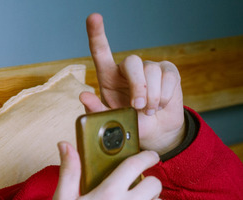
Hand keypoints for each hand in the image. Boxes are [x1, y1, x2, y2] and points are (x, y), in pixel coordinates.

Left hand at [84, 13, 185, 154]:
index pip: (101, 51)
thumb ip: (97, 111)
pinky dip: (165, 96)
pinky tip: (160, 105)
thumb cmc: (129, 123)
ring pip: (152, 72)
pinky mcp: (168, 71)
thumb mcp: (111, 121)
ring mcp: (149, 68)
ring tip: (149, 111)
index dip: (97, 33)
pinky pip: (168, 78)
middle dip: (138, 85)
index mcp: (108, 77)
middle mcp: (128, 69)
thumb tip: (83, 96)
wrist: (154, 131)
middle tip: (139, 106)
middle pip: (132, 62)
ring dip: (152, 97)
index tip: (93, 17)